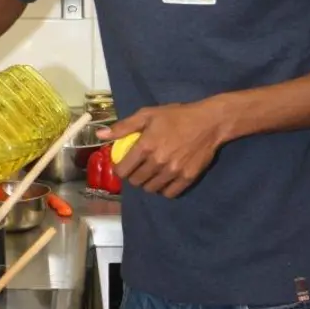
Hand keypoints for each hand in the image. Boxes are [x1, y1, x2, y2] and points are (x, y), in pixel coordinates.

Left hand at [100, 100, 228, 197]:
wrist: (209, 122)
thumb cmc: (176, 116)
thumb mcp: (148, 114)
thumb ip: (123, 127)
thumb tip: (100, 134)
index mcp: (145, 146)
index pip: (123, 170)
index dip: (120, 169)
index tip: (124, 165)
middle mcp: (157, 162)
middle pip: (136, 181)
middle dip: (133, 176)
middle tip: (138, 168)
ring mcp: (173, 172)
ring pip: (151, 189)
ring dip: (148, 183)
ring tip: (151, 173)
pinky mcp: (187, 178)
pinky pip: (169, 193)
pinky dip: (164, 189)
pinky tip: (164, 179)